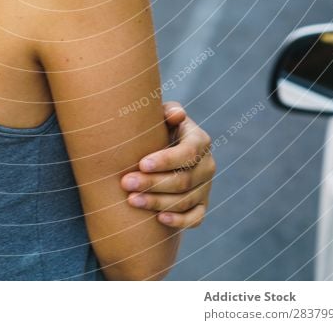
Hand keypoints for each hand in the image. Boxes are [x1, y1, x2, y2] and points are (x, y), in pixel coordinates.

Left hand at [120, 101, 214, 228]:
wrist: (161, 149)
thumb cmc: (158, 128)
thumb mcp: (162, 115)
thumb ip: (168, 111)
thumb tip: (177, 115)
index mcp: (200, 141)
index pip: (188, 153)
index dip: (166, 160)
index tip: (141, 164)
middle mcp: (207, 165)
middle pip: (184, 180)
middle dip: (153, 183)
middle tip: (125, 183)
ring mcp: (206, 187)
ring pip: (185, 200)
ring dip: (157, 202)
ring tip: (131, 200)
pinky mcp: (202, 206)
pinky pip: (195, 218)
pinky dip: (179, 221)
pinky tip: (159, 219)